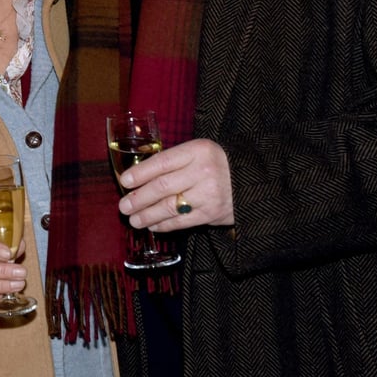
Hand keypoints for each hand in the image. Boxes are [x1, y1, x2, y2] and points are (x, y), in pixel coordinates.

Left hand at [118, 138, 233, 231]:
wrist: (252, 181)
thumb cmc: (217, 164)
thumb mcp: (198, 152)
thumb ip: (174, 161)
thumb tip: (139, 176)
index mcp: (197, 151)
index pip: (162, 162)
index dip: (140, 173)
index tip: (124, 181)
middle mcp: (203, 172)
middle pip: (162, 187)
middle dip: (138, 198)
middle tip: (123, 206)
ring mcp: (209, 194)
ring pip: (170, 207)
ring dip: (148, 215)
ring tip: (133, 220)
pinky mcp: (213, 214)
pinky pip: (183, 221)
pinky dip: (165, 225)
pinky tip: (153, 226)